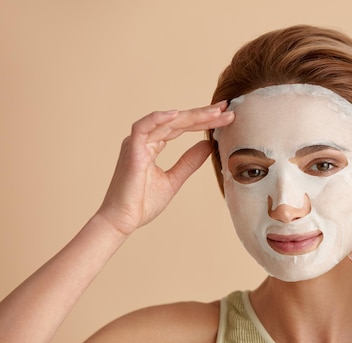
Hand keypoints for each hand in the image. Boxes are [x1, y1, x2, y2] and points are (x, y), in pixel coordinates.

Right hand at [96, 102, 233, 235]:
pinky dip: (158, 119)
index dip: (203, 121)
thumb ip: (189, 162)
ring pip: (166, 122)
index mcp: (151, 146)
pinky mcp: (131, 151)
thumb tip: (208, 145)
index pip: (181, 128)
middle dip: (203, 115)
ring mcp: (136, 144)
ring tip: (214, 113)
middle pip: (177, 121)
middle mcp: (144, 141)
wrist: (123, 221)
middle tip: (226, 109)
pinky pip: (142, 128)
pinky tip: (178, 114)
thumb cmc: (142, 203)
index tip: (225, 117)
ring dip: (191, 116)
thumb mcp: (174, 179)